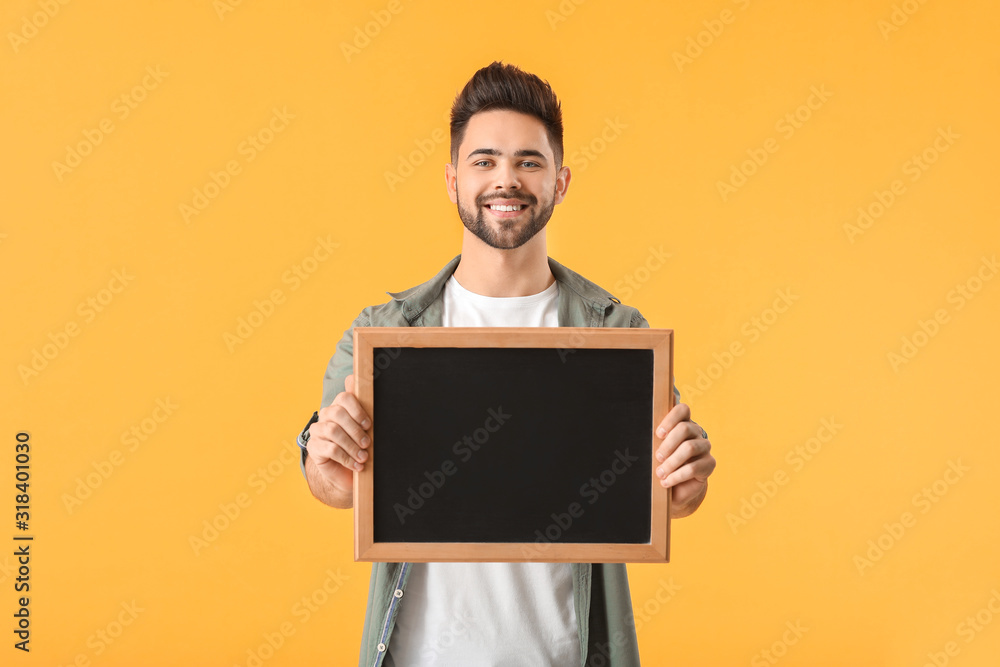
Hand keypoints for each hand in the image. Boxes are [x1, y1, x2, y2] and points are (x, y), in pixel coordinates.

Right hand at [306, 374, 371, 502]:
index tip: (368, 425)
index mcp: (339, 406)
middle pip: (337, 413)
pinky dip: (346, 458)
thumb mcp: (365, 428)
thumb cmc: (358, 446)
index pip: (344, 398)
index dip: (357, 410)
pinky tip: (356, 465)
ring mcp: (317, 431)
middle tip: (367, 443)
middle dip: (355, 430)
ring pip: (333, 431)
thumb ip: (363, 405)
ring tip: (363, 457)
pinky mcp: (313, 447)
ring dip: (351, 445)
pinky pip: (330, 449)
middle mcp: (325, 415)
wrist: (347, 472)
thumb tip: (352, 377)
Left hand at [654, 403, 714, 517]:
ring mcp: (704, 447)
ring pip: (690, 448)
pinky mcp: (709, 464)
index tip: (658, 434)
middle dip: (668, 444)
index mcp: (683, 423)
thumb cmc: (664, 464)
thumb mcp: (658, 450)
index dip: (670, 419)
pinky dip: (677, 476)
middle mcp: (696, 432)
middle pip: (685, 428)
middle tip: (657, 457)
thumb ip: (656, 440)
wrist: (677, 488)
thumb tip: (644, 435)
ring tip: (660, 473)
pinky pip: (694, 468)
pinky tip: (666, 481)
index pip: (682, 409)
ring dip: (671, 462)